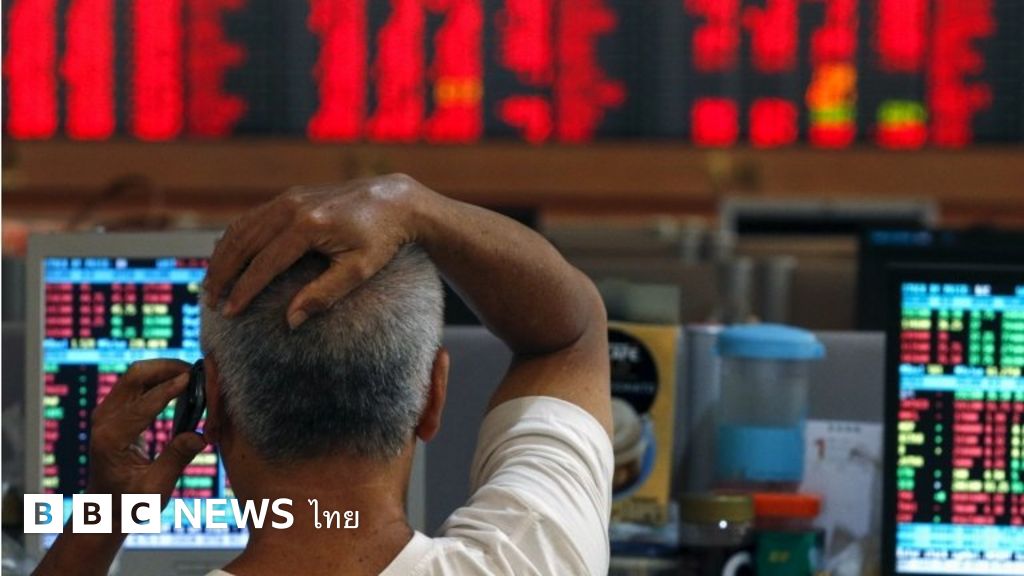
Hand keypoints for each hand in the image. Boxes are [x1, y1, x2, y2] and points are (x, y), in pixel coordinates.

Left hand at [88, 359, 206, 503]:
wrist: (106, 505)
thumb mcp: (155, 488)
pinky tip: (182, 383)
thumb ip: (176, 459)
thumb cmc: (130, 502)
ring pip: (136, 374)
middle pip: (135, 376)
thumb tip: (202, 436)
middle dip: (167, 368)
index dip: (171, 389)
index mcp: (111, 438)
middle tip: (198, 371)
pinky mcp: (114, 410)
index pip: (143, 404)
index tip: (195, 379)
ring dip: (165, 370)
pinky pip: (137, 383)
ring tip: (194, 375)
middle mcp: (104, 419)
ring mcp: (106, 412)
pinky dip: (160, 378)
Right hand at [204, 174, 422, 327]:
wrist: (395, 200)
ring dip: (222, 257)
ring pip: (241, 228)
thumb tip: (291, 320)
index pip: (264, 264)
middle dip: (222, 275)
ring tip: (212, 285)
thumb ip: (323, 295)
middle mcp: (293, 208)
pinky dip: (234, 239)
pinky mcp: (290, 196)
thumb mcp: (359, 270)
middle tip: (210, 302)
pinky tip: (227, 258)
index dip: (244, 291)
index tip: (229, 313)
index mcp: (309, 226)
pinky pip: (252, 218)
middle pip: (243, 244)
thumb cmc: (381, 239)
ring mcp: (289, 198)